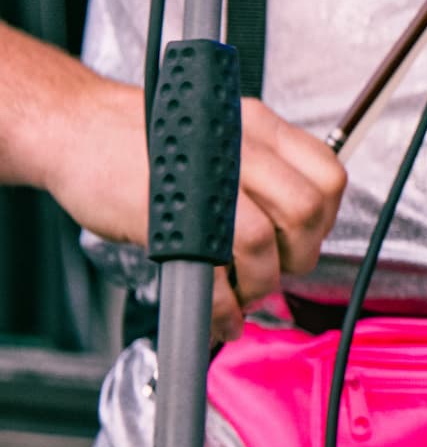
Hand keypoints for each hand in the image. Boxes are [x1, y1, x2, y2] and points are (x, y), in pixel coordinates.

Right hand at [43, 67, 346, 342]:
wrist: (78, 129)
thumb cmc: (143, 136)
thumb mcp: (220, 133)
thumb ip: (263, 167)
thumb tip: (298, 222)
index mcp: (261, 128)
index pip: (328, 176)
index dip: (327, 218)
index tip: (309, 238)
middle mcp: (240, 149)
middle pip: (304, 211)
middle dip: (301, 255)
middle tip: (282, 270)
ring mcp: (202, 183)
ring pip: (261, 243)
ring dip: (259, 284)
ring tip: (245, 294)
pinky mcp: (165, 217)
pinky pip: (210, 274)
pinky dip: (222, 308)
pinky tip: (221, 317)